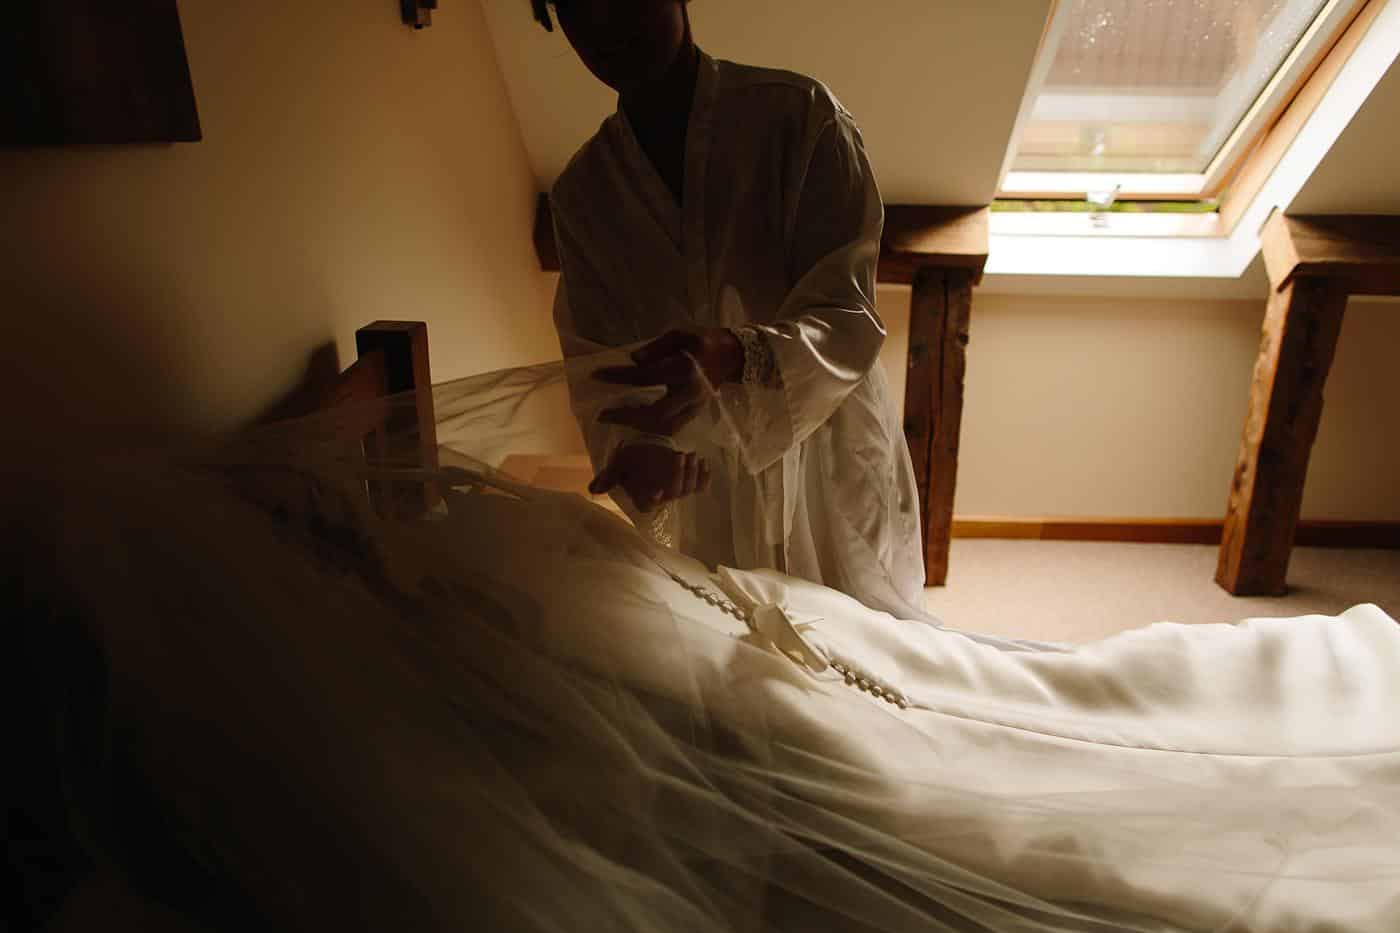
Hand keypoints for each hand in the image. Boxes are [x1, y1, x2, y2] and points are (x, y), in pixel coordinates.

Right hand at [588, 443, 710, 512]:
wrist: (648, 448)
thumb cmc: (633, 458)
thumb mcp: (619, 464)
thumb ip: (608, 476)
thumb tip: (593, 489)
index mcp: (644, 496)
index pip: (647, 504)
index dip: (652, 500)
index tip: (656, 491)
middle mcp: (663, 497)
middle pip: (673, 493)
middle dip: (678, 475)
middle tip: (679, 456)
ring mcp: (678, 491)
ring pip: (688, 489)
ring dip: (692, 473)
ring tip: (692, 455)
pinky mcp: (690, 483)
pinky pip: (701, 486)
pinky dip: (705, 477)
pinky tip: (704, 463)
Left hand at [592, 328, 743, 435]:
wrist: (731, 356)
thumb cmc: (703, 340)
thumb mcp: (680, 334)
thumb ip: (656, 348)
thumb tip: (633, 361)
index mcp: (685, 369)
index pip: (646, 377)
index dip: (620, 377)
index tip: (598, 375)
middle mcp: (690, 393)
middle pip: (655, 415)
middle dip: (627, 416)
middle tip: (603, 415)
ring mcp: (694, 407)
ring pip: (663, 427)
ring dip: (637, 425)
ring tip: (615, 418)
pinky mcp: (695, 414)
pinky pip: (670, 427)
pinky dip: (650, 426)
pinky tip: (634, 419)